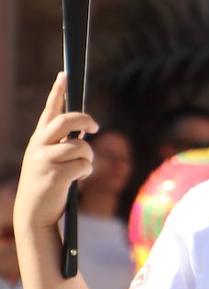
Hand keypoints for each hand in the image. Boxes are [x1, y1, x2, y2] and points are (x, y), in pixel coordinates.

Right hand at [15, 73, 97, 230]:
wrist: (33, 214)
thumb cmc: (46, 185)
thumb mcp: (49, 159)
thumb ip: (62, 143)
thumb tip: (86, 127)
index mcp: (38, 140)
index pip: (49, 111)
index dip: (57, 92)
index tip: (65, 74)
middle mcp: (38, 146)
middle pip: (67, 121)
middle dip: (85, 120)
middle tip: (96, 126)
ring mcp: (45, 160)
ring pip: (81, 146)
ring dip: (88, 158)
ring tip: (79, 169)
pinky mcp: (55, 174)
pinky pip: (84, 165)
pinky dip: (86, 172)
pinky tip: (75, 180)